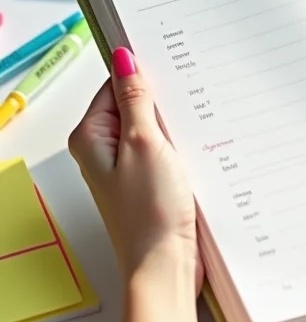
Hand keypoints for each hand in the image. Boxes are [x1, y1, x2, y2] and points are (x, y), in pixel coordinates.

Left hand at [69, 48, 201, 290]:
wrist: (165, 262)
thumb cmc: (149, 211)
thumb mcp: (143, 143)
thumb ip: (134, 99)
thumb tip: (124, 59)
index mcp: (92, 137)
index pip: (114, 85)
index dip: (142, 73)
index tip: (169, 62)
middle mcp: (106, 149)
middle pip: (134, 103)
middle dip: (162, 98)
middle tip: (188, 92)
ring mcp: (129, 164)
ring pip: (154, 124)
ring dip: (175, 121)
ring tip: (195, 121)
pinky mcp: (150, 177)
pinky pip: (165, 145)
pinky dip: (181, 140)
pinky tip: (198, 141)